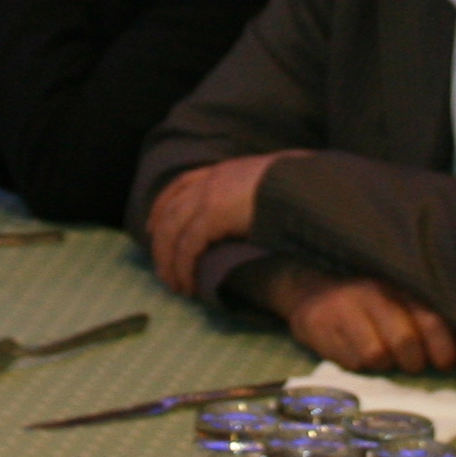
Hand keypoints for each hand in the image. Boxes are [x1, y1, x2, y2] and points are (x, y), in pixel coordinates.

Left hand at [143, 152, 300, 296]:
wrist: (303, 184)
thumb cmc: (298, 187)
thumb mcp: (271, 185)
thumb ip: (256, 194)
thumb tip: (258, 210)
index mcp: (223, 171)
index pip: (181, 184)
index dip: (163, 205)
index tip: (152, 226)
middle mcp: (209, 181)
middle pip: (169, 211)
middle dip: (160, 242)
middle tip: (161, 269)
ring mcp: (207, 196)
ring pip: (172, 232)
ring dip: (168, 261)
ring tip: (174, 284)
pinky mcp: (210, 216)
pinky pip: (186, 247)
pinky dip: (182, 268)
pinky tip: (187, 284)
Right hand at [253, 261, 455, 371]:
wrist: (308, 293)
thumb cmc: (366, 307)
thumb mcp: (399, 307)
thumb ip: (431, 331)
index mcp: (398, 288)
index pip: (429, 318)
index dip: (443, 346)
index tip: (448, 364)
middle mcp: (372, 295)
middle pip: (404, 342)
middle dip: (413, 362)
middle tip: (410, 365)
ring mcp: (344, 311)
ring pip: (376, 356)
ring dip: (382, 366)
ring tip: (380, 358)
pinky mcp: (319, 328)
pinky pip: (350, 363)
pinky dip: (357, 366)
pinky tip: (354, 354)